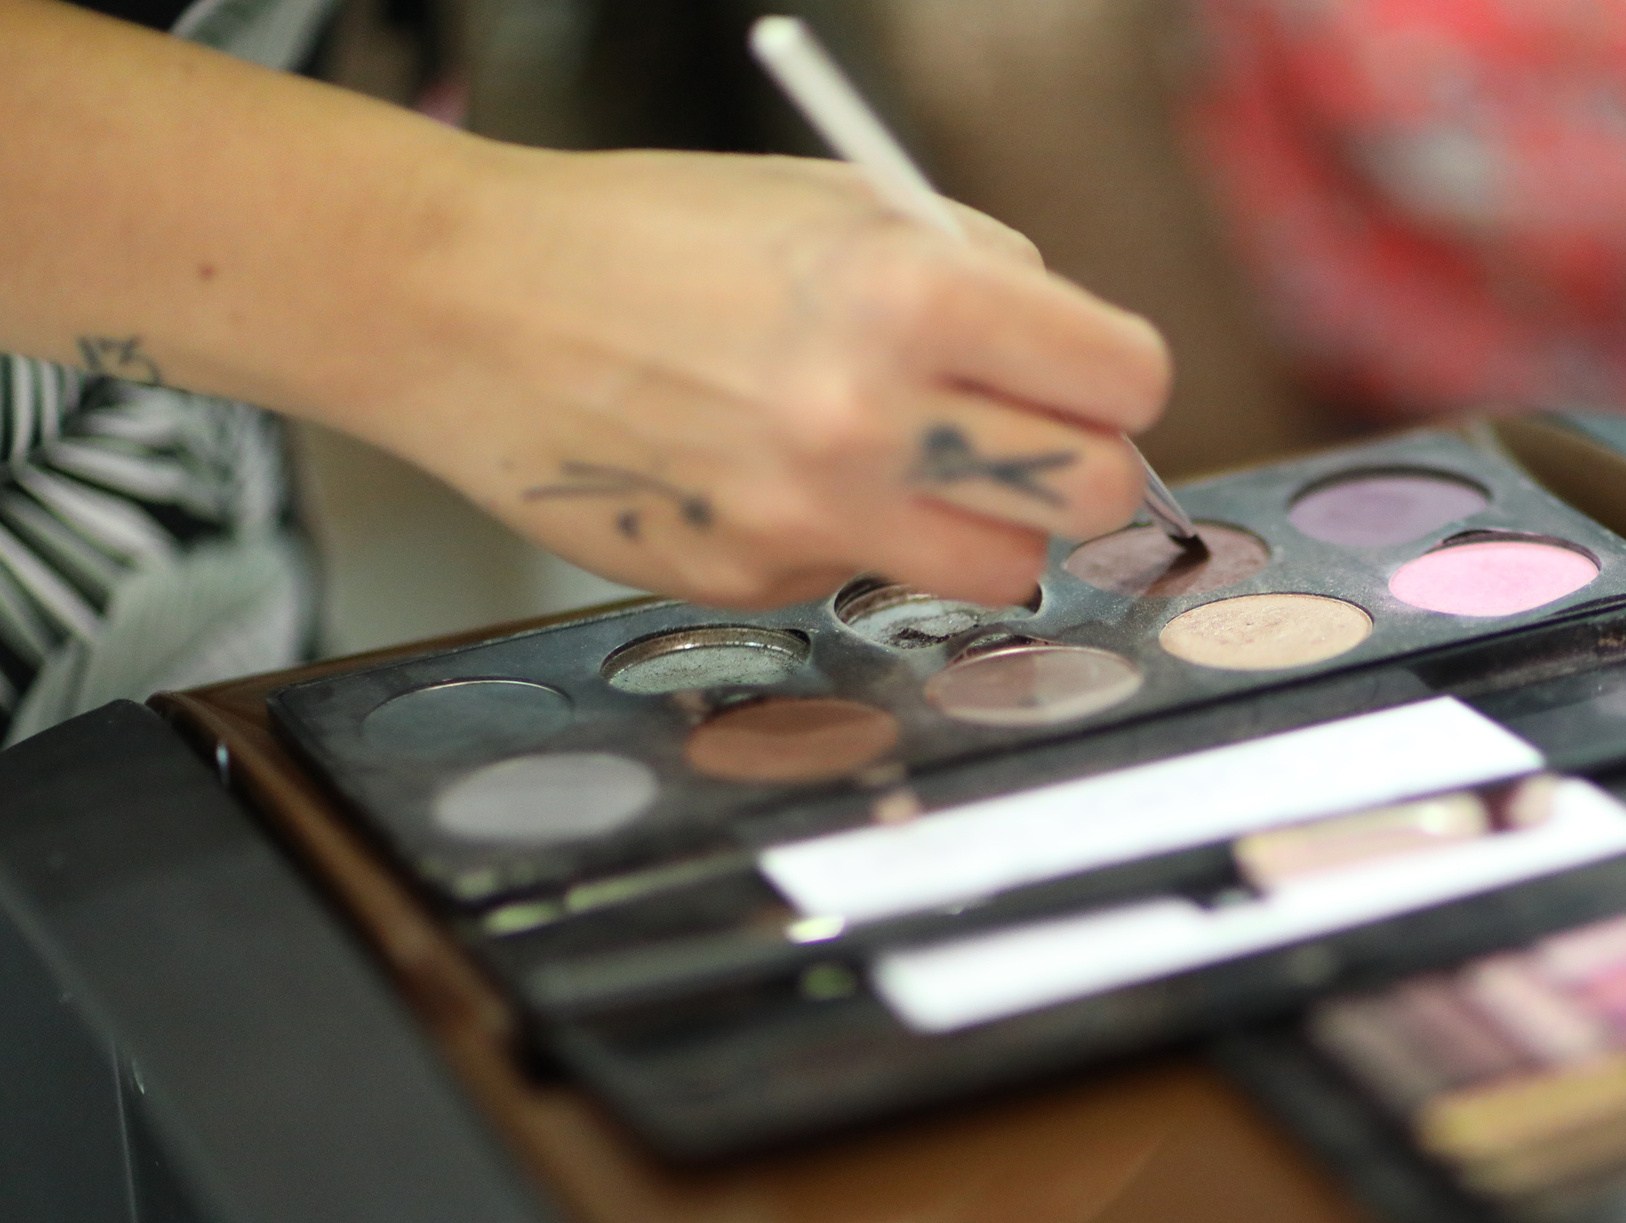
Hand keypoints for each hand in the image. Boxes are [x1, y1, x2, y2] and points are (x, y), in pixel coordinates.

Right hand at [351, 145, 1171, 609]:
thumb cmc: (654, 235)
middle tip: (1027, 440)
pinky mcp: (752, 579)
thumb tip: (1077, 365)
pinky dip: (854, 536)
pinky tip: (773, 471)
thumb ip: (979, 278)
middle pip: (1090, 497)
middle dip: (1074, 468)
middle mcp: (871, 417)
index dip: (1117, 379)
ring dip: (983, 525)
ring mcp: (810, 515)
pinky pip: (867, 575)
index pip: (1125, 379)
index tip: (1095, 381)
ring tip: (912, 464)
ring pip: (1002, 571)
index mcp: (911, 294)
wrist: (466, 302)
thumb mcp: (840, 205)